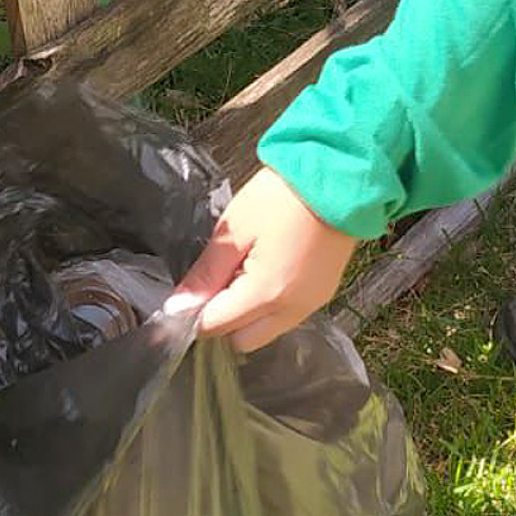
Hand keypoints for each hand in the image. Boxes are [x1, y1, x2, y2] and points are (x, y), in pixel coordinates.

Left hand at [163, 166, 357, 352]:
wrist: (337, 175)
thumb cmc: (282, 196)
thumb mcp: (236, 229)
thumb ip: (207, 273)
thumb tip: (178, 306)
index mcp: (266, 294)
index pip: (217, 327)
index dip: (195, 313)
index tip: (189, 290)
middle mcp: (292, 310)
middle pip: (242, 340)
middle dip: (223, 319)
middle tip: (219, 278)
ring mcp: (311, 305)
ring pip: (266, 332)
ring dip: (248, 315)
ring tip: (244, 269)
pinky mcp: (322, 295)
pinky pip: (286, 317)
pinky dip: (270, 306)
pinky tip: (266, 270)